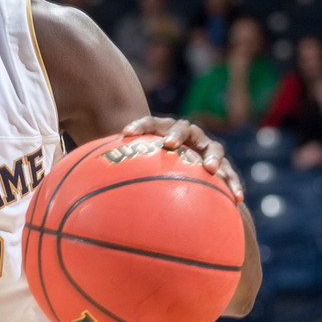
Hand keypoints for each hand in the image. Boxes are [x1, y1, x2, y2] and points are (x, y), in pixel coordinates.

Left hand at [122, 116, 243, 200]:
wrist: (188, 167)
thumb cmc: (153, 169)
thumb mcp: (136, 167)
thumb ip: (117, 169)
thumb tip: (84, 182)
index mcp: (164, 130)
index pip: (150, 123)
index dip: (138, 126)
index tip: (124, 133)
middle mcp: (187, 136)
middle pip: (182, 129)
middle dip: (175, 135)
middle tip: (167, 145)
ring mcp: (206, 148)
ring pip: (213, 148)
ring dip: (212, 157)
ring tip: (210, 169)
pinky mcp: (222, 165)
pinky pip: (230, 174)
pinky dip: (233, 184)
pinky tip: (237, 198)